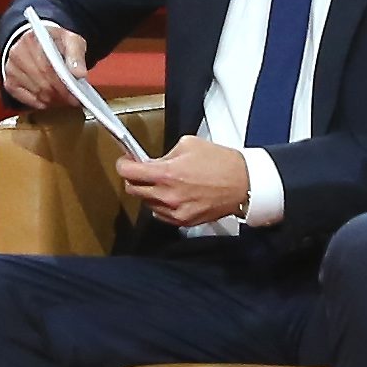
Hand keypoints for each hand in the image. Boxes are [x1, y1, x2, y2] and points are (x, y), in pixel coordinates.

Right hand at [0, 21, 90, 114]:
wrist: (39, 42)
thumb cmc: (56, 42)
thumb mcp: (70, 40)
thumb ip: (76, 54)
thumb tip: (79, 74)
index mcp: (32, 39)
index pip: (48, 67)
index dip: (62, 84)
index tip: (75, 95)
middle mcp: (17, 53)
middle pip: (41, 81)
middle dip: (59, 94)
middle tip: (72, 100)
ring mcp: (11, 68)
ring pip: (35, 91)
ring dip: (51, 99)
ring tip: (64, 99)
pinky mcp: (9, 81)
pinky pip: (24, 98)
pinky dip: (38, 102)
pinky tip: (49, 100)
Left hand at [115, 135, 254, 229]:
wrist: (243, 183)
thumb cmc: (221, 163)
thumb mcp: (188, 145)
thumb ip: (165, 154)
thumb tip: (151, 162)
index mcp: (166, 173)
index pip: (128, 172)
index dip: (124, 164)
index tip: (126, 162)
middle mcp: (167, 195)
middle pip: (132, 190)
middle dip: (134, 178)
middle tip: (143, 171)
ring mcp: (174, 211)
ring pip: (146, 203)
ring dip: (149, 192)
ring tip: (164, 183)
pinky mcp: (183, 221)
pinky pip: (160, 214)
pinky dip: (161, 204)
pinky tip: (173, 195)